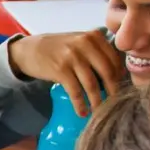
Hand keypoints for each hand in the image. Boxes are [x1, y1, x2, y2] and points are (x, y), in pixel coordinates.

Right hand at [7, 31, 124, 116]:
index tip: (121, 89)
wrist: (28, 49)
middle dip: (113, 91)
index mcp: (94, 36)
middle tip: (115, 104)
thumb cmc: (57, 48)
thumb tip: (118, 74)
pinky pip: (75, 91)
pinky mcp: (60, 70)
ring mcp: (72, 57)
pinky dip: (80, 104)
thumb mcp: (79, 41)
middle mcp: (85, 44)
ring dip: (97, 102)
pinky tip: (82, 112)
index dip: (119, 77)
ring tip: (99, 112)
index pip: (114, 59)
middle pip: (107, 72)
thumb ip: (97, 51)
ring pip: (92, 84)